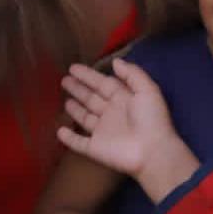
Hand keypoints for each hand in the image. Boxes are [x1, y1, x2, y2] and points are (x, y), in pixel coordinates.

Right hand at [57, 60, 199, 203]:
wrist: (152, 152)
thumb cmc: (151, 119)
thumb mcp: (148, 90)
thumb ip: (132, 74)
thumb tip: (115, 61)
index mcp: (123, 100)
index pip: (103, 84)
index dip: (89, 76)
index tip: (73, 67)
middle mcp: (111, 114)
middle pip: (92, 99)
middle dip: (79, 89)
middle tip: (64, 80)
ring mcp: (102, 132)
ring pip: (85, 118)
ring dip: (75, 110)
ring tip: (64, 100)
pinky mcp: (95, 148)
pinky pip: (79, 143)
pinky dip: (69, 138)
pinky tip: (60, 131)